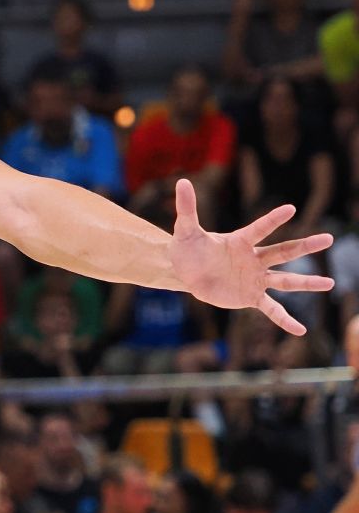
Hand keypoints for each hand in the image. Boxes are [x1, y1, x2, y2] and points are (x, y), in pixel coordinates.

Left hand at [170, 179, 332, 334]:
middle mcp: (253, 259)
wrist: (185, 271)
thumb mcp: (185, 229)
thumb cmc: (187, 247)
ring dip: (306, 282)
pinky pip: (271, 309)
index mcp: (240, 241)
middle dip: (305, 246)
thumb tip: (183, 181)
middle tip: (329, 238)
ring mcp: (255, 278)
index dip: (272, 220)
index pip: (259, 229)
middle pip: (283, 251)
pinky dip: (285, 319)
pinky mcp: (250, 296)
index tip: (290, 208)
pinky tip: (300, 330)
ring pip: (285, 280)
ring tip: (330, 283)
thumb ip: (187, 207)